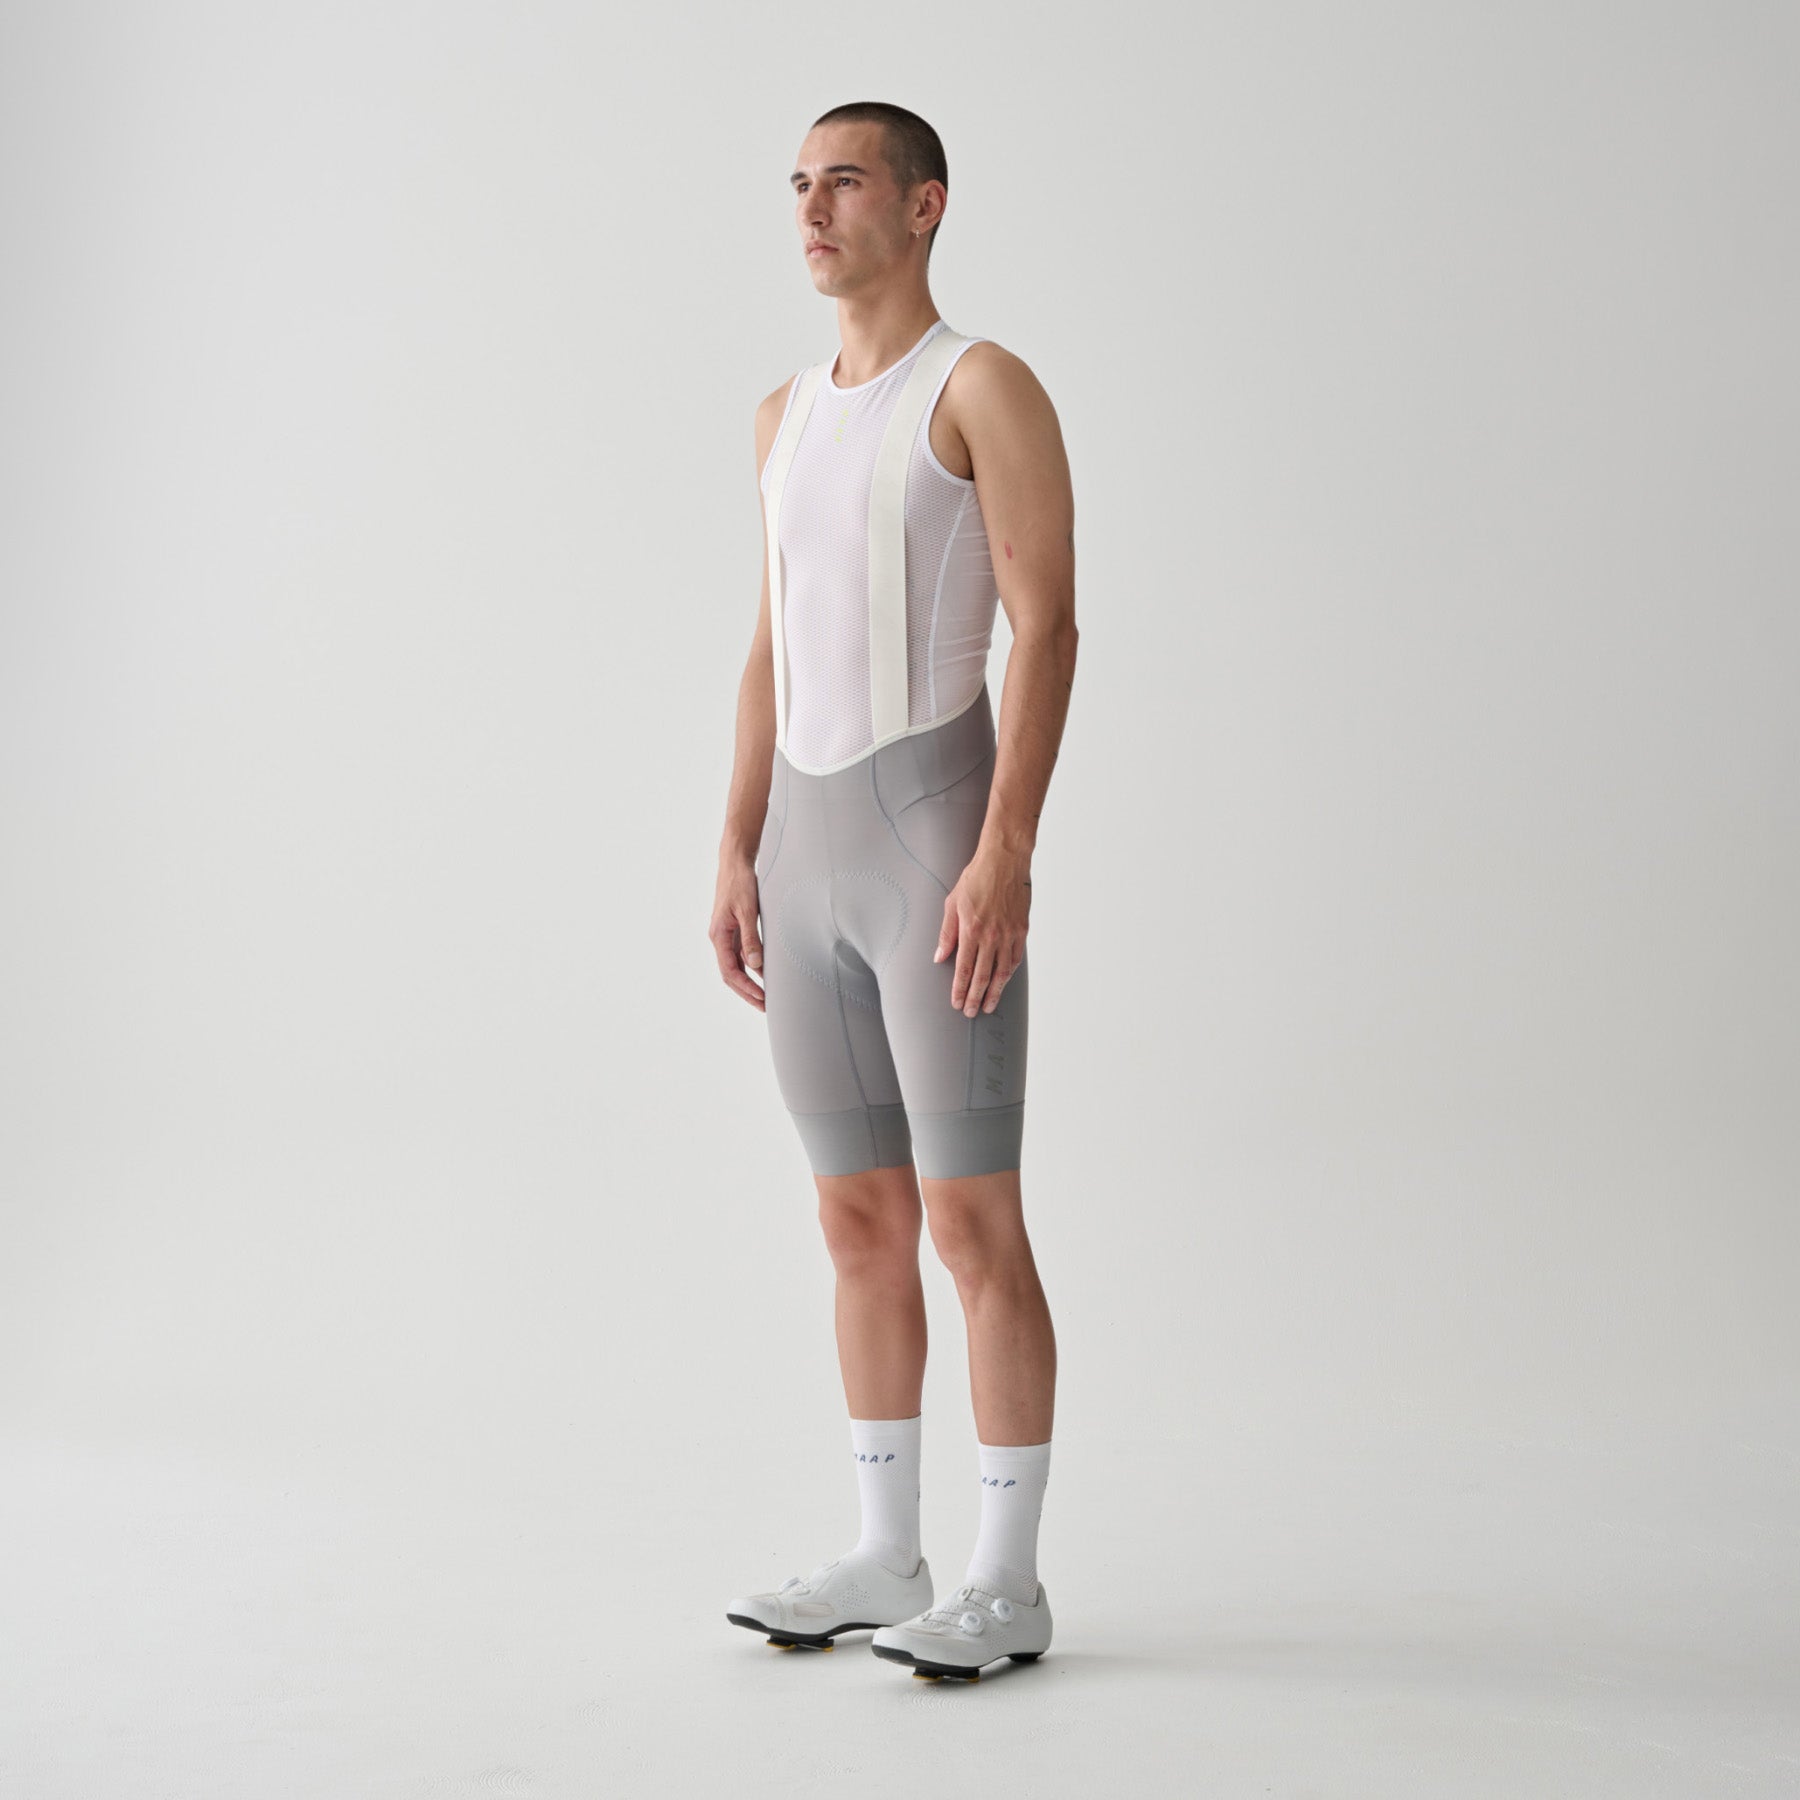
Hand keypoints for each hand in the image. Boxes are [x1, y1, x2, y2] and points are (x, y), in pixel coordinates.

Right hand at [709, 856, 765, 1009]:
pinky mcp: (733, 929)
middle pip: (730, 974)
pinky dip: (751, 967)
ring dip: (749, 982)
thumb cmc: (740, 882)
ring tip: (765, 995)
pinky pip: (740, 955)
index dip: (745, 987)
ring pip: (735, 966)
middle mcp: (719, 938)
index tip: (761, 998)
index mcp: (718, 935)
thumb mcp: (748, 910)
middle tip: (765, 1006)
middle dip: (747, 991)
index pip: (730, 971)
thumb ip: (751, 938)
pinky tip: (763, 973)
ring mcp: (725, 935)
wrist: (735, 862)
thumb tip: (756, 966)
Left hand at [935, 844, 1030, 1015]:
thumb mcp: (952, 902)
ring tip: (988, 1006)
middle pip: (982, 976)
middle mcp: (991, 936)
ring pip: (1002, 972)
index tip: (956, 1003)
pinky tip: (1004, 982)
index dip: (959, 989)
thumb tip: (940, 956)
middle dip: (975, 997)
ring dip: (994, 992)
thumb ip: (947, 933)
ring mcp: (1008, 934)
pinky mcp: (1022, 930)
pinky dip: (1009, 974)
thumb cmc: (975, 878)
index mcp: (971, 930)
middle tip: (970, 1012)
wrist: (1005, 861)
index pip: (963, 968)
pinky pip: (1015, 958)